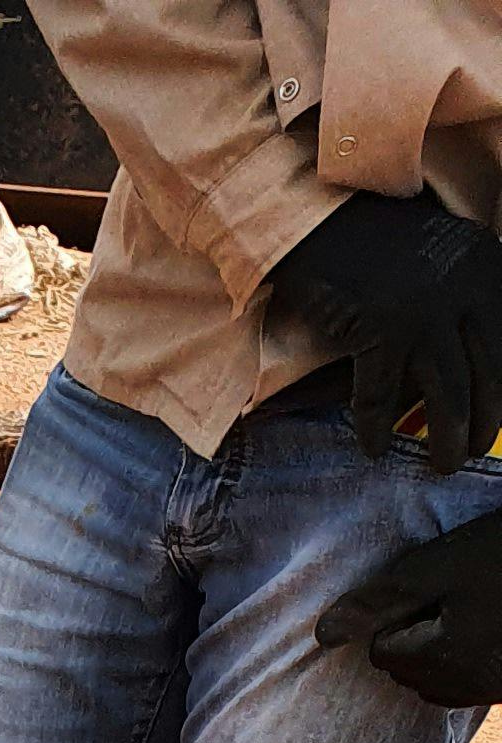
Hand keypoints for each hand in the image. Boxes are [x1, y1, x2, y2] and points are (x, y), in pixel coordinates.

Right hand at [272, 191, 501, 469]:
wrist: (317, 219)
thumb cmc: (374, 248)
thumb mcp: (442, 262)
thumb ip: (465, 301)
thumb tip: (473, 367)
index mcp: (488, 266)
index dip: (501, 393)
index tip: (492, 420)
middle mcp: (466, 285)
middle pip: (489, 375)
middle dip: (482, 424)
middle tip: (468, 454)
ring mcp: (425, 307)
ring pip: (449, 394)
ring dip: (445, 441)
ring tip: (439, 466)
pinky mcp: (382, 327)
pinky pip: (381, 397)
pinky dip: (376, 429)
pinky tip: (373, 447)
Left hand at [317, 503, 501, 703]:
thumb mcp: (441, 565)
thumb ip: (382, 600)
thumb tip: (321, 636)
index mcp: (437, 662)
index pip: (381, 648)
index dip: (400, 610)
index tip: (437, 581)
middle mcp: (460, 689)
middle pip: (407, 666)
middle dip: (419, 630)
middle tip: (460, 587)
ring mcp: (490, 691)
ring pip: (439, 674)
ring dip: (446, 641)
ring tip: (481, 599)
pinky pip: (471, 676)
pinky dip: (473, 649)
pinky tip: (494, 619)